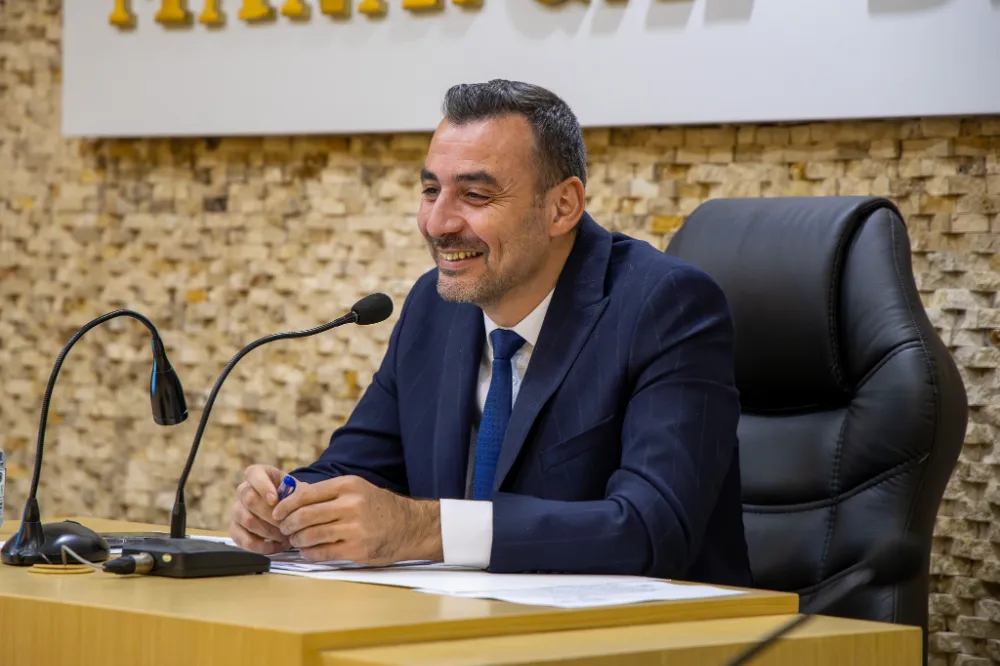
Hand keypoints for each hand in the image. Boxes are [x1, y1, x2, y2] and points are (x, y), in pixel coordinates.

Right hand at [228, 464, 291, 554]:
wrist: (289, 510)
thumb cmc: (292, 497)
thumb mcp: (297, 489)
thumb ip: (294, 493)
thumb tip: (292, 503)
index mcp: (257, 474)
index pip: (253, 474)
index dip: (263, 487)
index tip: (275, 500)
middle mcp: (243, 490)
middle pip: (250, 500)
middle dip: (271, 515)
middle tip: (288, 524)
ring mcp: (237, 510)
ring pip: (247, 520)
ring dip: (269, 531)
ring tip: (286, 536)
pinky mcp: (235, 529)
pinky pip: (243, 540)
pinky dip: (262, 546)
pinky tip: (277, 546)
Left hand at [272, 475, 442, 565]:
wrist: (409, 526)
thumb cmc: (378, 508)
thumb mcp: (358, 489)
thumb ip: (329, 493)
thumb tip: (292, 498)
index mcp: (348, 486)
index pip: (306, 494)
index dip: (286, 506)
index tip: (277, 513)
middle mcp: (351, 505)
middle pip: (305, 515)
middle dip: (288, 525)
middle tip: (284, 530)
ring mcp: (355, 528)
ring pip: (311, 535)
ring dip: (298, 540)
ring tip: (296, 541)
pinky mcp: (357, 549)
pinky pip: (323, 552)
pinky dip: (310, 553)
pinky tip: (308, 552)